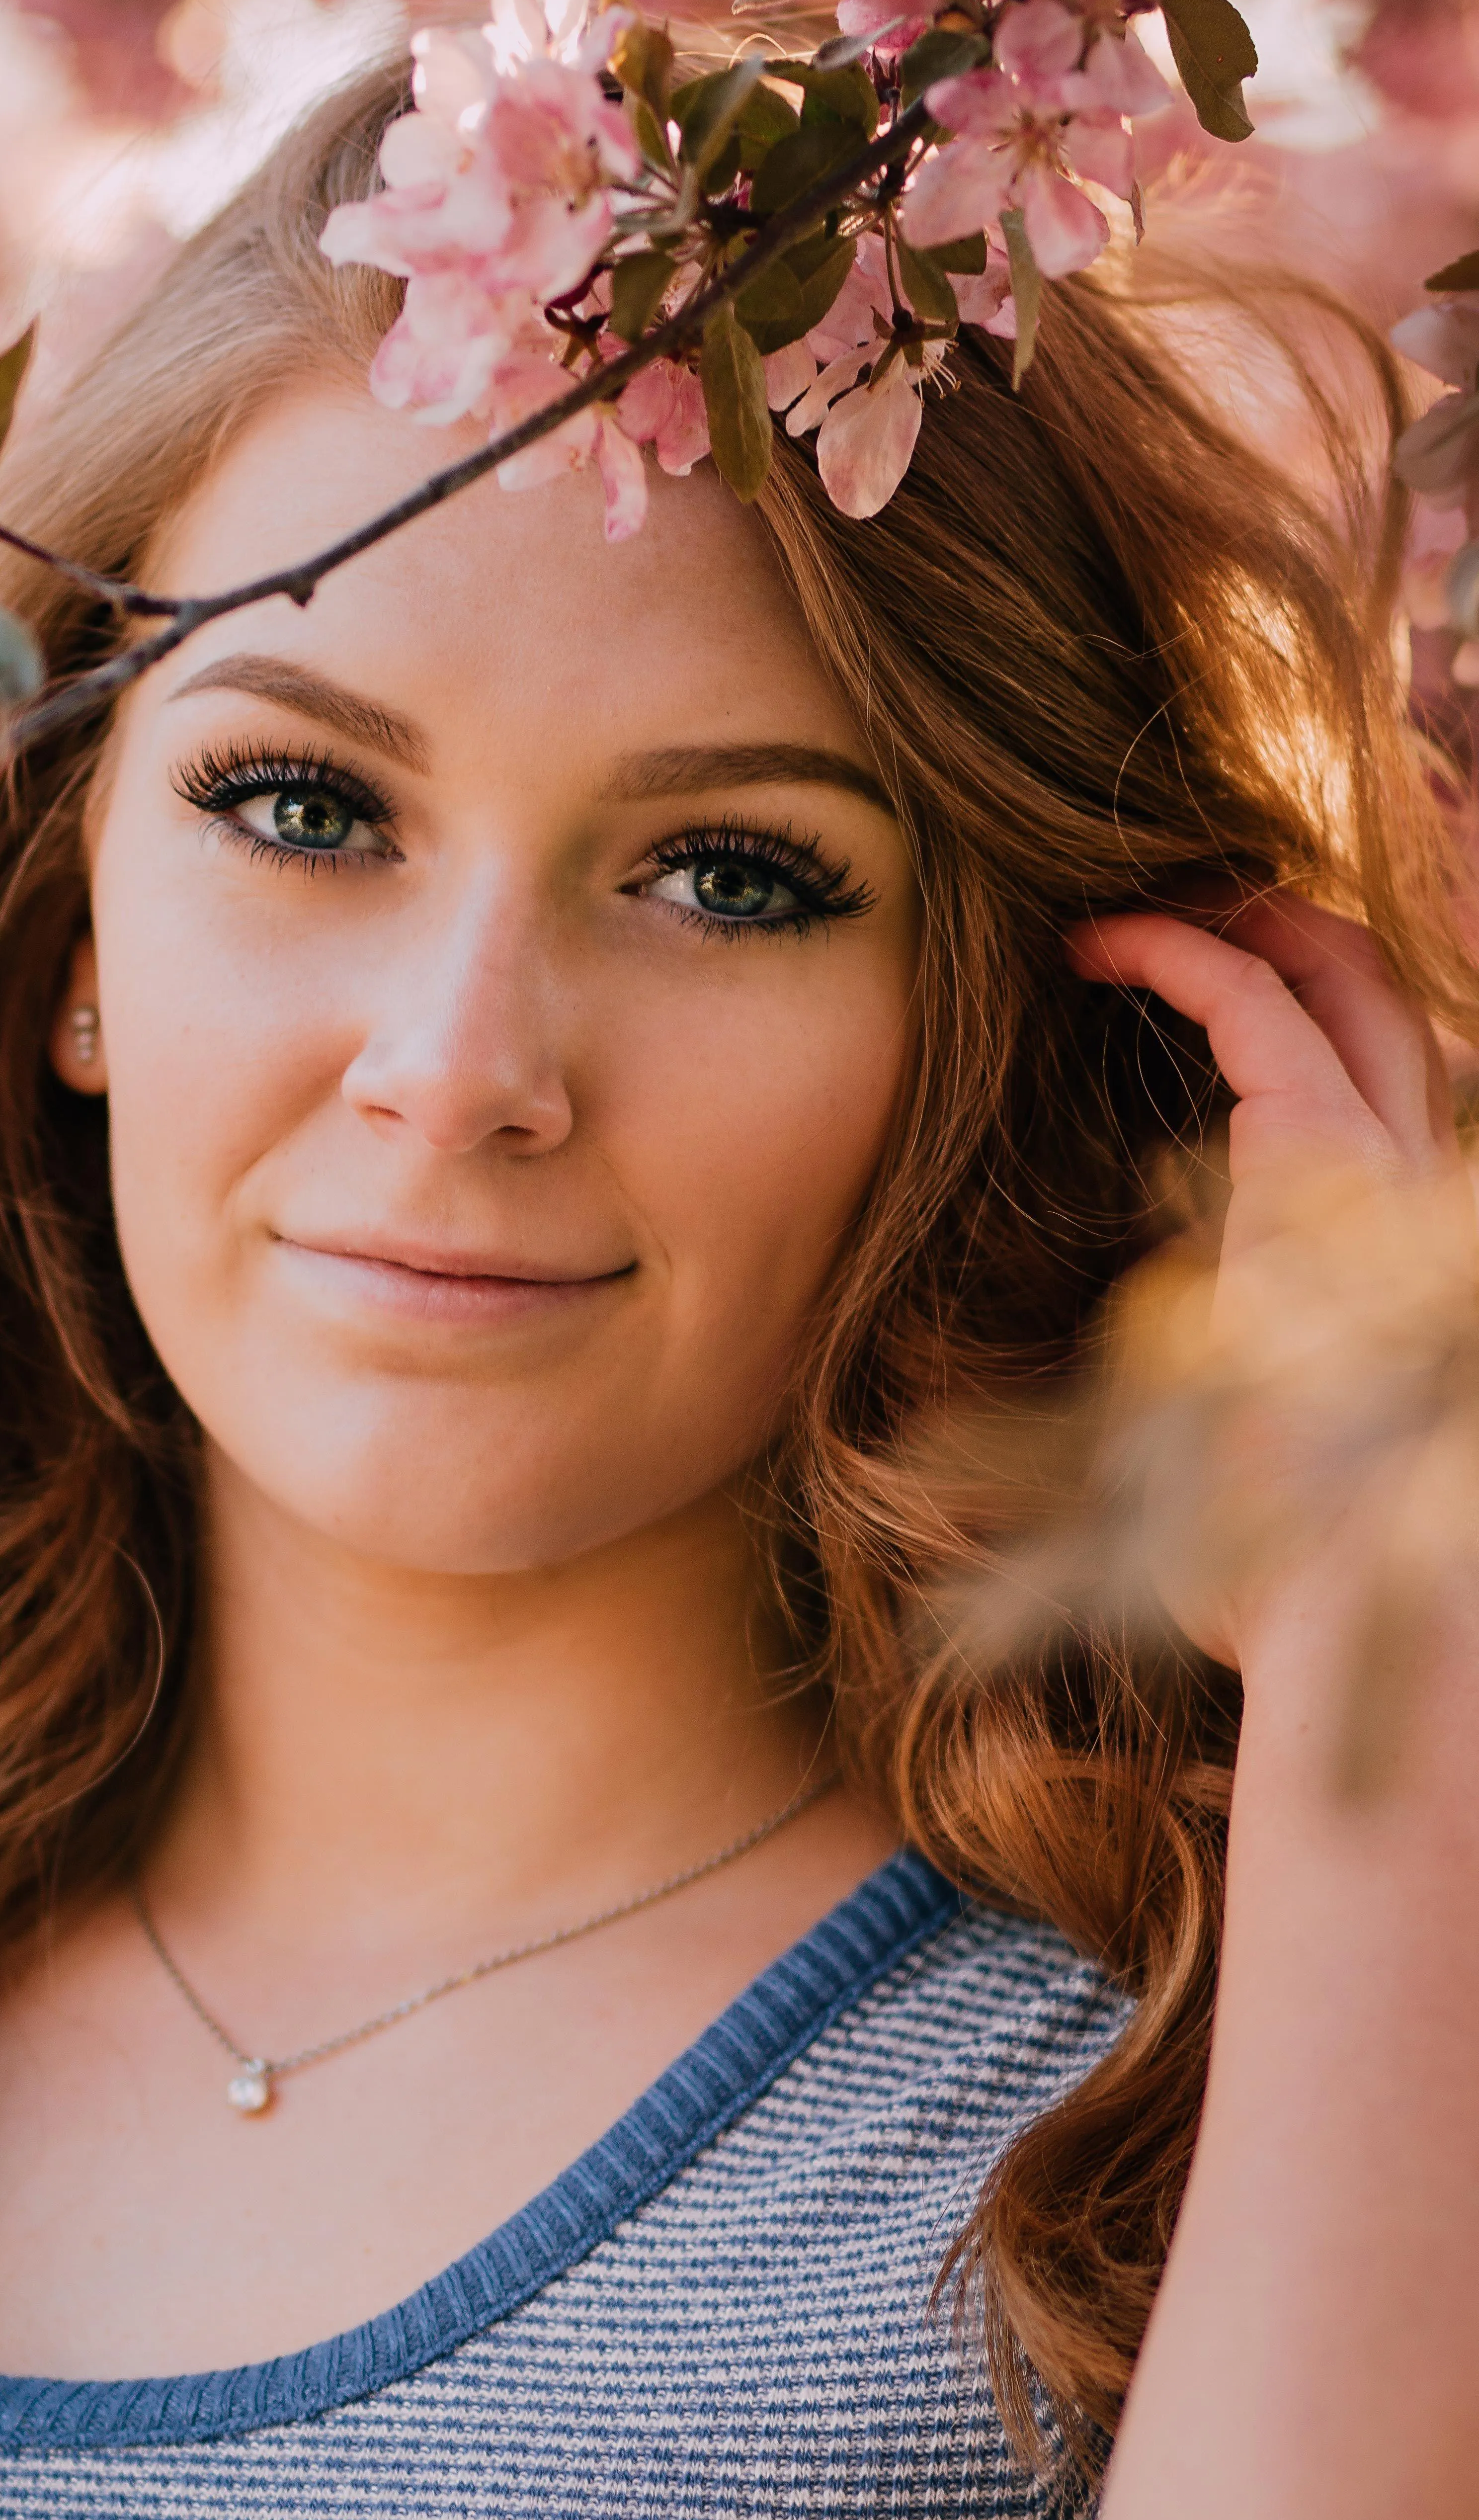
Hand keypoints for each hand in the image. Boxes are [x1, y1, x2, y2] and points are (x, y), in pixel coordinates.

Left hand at [1066, 890, 1470, 1664]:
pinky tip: (1099, 943)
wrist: (1349, 1618)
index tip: (1190, 987)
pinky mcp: (1326, 1158)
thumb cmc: (1288, 1575)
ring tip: (1131, 903)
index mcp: (1405, 1253)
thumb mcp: (1251, 1464)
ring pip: (1340, 978)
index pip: (1380, 1086)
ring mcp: (1389, 1167)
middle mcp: (1420, 1191)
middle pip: (1380, 1005)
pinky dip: (1181, 953)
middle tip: (1183, 901)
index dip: (1300, 1012)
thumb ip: (1235, 1405)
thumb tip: (1151, 1428)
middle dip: (1293, 931)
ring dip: (1239, 919)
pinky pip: (1255, 1007)